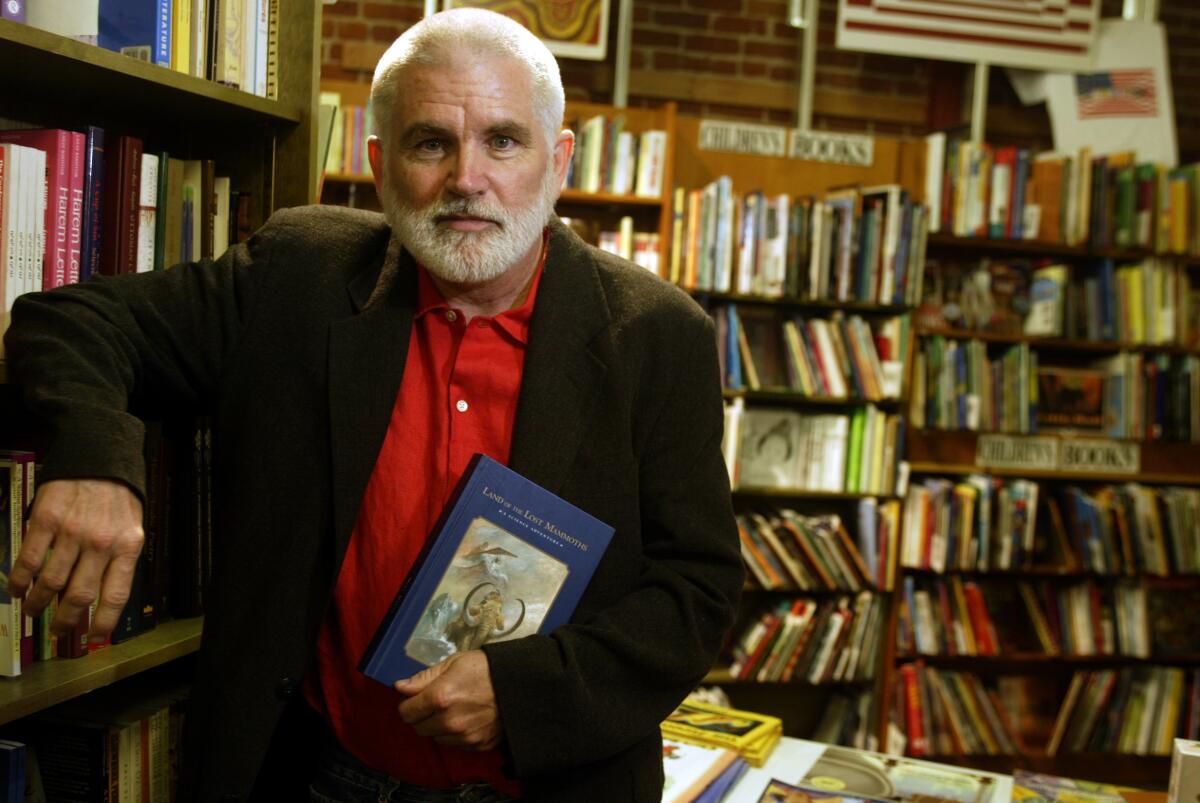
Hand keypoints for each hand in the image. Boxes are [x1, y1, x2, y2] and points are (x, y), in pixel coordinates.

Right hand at [9, 479, 143, 639]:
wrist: (98, 458)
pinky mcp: (45, 520)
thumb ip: (119, 559)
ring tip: (32, 611)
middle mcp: (101, 543)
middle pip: (80, 595)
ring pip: (51, 582)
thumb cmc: (117, 497)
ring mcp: (72, 532)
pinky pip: (29, 560)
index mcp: (127, 546)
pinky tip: (16, 589)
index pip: (116, 595)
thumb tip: (103, 596)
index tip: (94, 638)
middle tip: (57, 630)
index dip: (104, 622)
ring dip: (38, 603)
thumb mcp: (132, 528)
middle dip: (66, 620)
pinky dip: (19, 580)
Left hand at [394, 650, 502, 750]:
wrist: (520, 683)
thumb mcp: (454, 662)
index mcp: (440, 697)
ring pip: (435, 737)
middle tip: (434, 702)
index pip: (406, 712)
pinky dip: (454, 734)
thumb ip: (424, 677)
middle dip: (421, 715)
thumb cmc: (486, 668)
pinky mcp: (477, 745)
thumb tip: (400, 687)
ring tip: (453, 709)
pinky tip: (466, 718)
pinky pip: (454, 744)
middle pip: (418, 728)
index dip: (407, 703)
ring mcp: (464, 736)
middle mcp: (449, 721)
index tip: (414, 698)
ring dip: (437, 726)